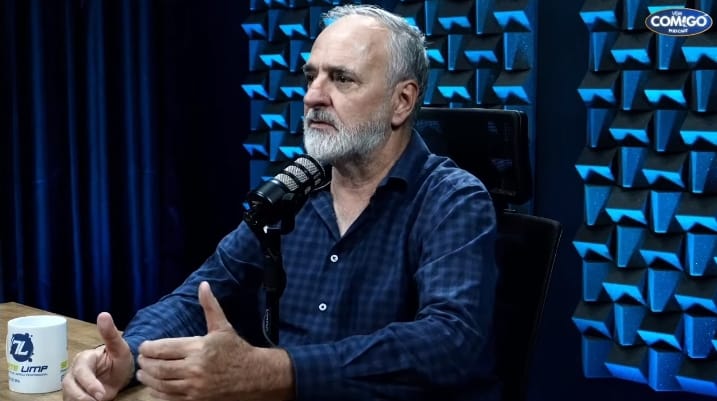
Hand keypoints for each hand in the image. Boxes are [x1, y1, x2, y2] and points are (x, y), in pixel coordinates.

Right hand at [62, 313, 134, 400]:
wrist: (119, 374)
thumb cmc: (118, 359)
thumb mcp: (119, 347)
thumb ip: (111, 333)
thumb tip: (103, 314)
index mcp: (84, 358)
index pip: (81, 371)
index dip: (89, 384)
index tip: (101, 394)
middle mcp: (74, 371)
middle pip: (69, 385)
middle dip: (82, 396)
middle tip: (99, 400)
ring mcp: (72, 383)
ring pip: (68, 395)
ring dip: (80, 400)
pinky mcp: (73, 395)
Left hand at [136, 281, 292, 400]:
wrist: (253, 375)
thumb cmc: (236, 349)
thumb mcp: (222, 327)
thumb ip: (210, 306)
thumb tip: (203, 285)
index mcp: (198, 348)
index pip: (163, 348)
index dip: (148, 348)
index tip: (144, 347)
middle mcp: (195, 368)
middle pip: (158, 367)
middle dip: (145, 363)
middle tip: (141, 360)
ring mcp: (195, 386)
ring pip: (161, 384)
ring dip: (148, 379)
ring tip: (143, 373)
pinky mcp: (196, 400)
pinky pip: (170, 398)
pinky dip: (157, 393)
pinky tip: (154, 387)